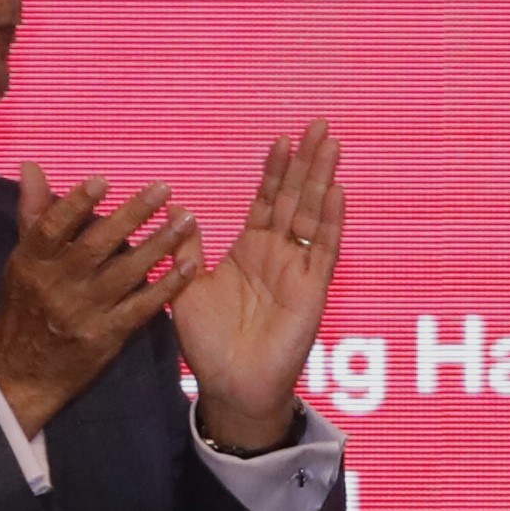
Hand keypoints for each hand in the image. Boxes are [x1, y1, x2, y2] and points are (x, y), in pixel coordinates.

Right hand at [0, 173, 193, 435]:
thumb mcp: (22, 261)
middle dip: (131, 215)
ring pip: (125, 273)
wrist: (22, 373)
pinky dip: (166, 286)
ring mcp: (84, 312)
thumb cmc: (26, 306)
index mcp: (33, 262)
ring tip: (186, 219)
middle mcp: (57, 285)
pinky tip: (189, 265)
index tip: (104, 181)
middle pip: (96, 246)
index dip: (76, 204)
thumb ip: (34, 214)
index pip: (52, 229)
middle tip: (163, 188)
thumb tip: (32, 166)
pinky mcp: (107, 336)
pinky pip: (142, 307)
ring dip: (159, 244)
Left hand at [168, 121, 349, 449]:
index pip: (267, 201)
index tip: (281, 139)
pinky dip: (331, 220)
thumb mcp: (186, 289)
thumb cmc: (208, 344)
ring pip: (314, 215)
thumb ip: (185, 250)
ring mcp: (299, 270)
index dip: (275, 171)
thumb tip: (174, 209)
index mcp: (251, 251)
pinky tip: (335, 191)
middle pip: (297, 198)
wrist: (230, 385)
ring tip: (331, 144)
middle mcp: (278, 255)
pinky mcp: (313, 290)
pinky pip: (323, 250)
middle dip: (307, 161)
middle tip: (318, 124)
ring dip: (323, 179)